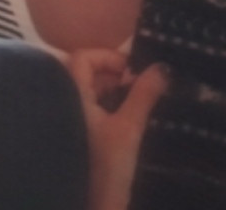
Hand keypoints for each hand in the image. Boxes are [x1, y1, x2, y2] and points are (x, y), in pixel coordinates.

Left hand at [66, 49, 168, 209]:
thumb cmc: (103, 168)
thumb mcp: (129, 129)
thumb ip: (144, 95)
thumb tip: (162, 67)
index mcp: (71, 93)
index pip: (84, 57)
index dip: (109, 58)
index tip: (133, 73)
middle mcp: (63, 101)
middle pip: (85, 73)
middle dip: (114, 77)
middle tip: (140, 89)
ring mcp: (65, 119)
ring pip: (87, 93)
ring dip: (111, 94)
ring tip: (137, 106)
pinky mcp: (72, 137)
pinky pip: (86, 110)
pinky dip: (105, 109)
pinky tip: (124, 123)